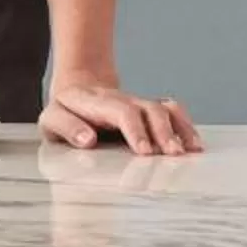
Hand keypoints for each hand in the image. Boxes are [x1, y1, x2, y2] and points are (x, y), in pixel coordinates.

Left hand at [41, 75, 201, 155]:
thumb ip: (66, 128)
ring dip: (178, 129)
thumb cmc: (64, 112)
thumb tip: (87, 140)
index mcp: (96, 102)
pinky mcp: (148, 113)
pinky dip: (186, 126)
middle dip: (163, 132)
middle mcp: (122, 101)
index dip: (136, 129)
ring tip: (189, 151)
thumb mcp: (51, 120)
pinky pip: (172, 113)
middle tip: (172, 155)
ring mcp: (138, 105)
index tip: (144, 151)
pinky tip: (195, 145)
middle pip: (149, 109)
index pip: (121, 111)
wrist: (76, 91)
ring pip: (164, 109)